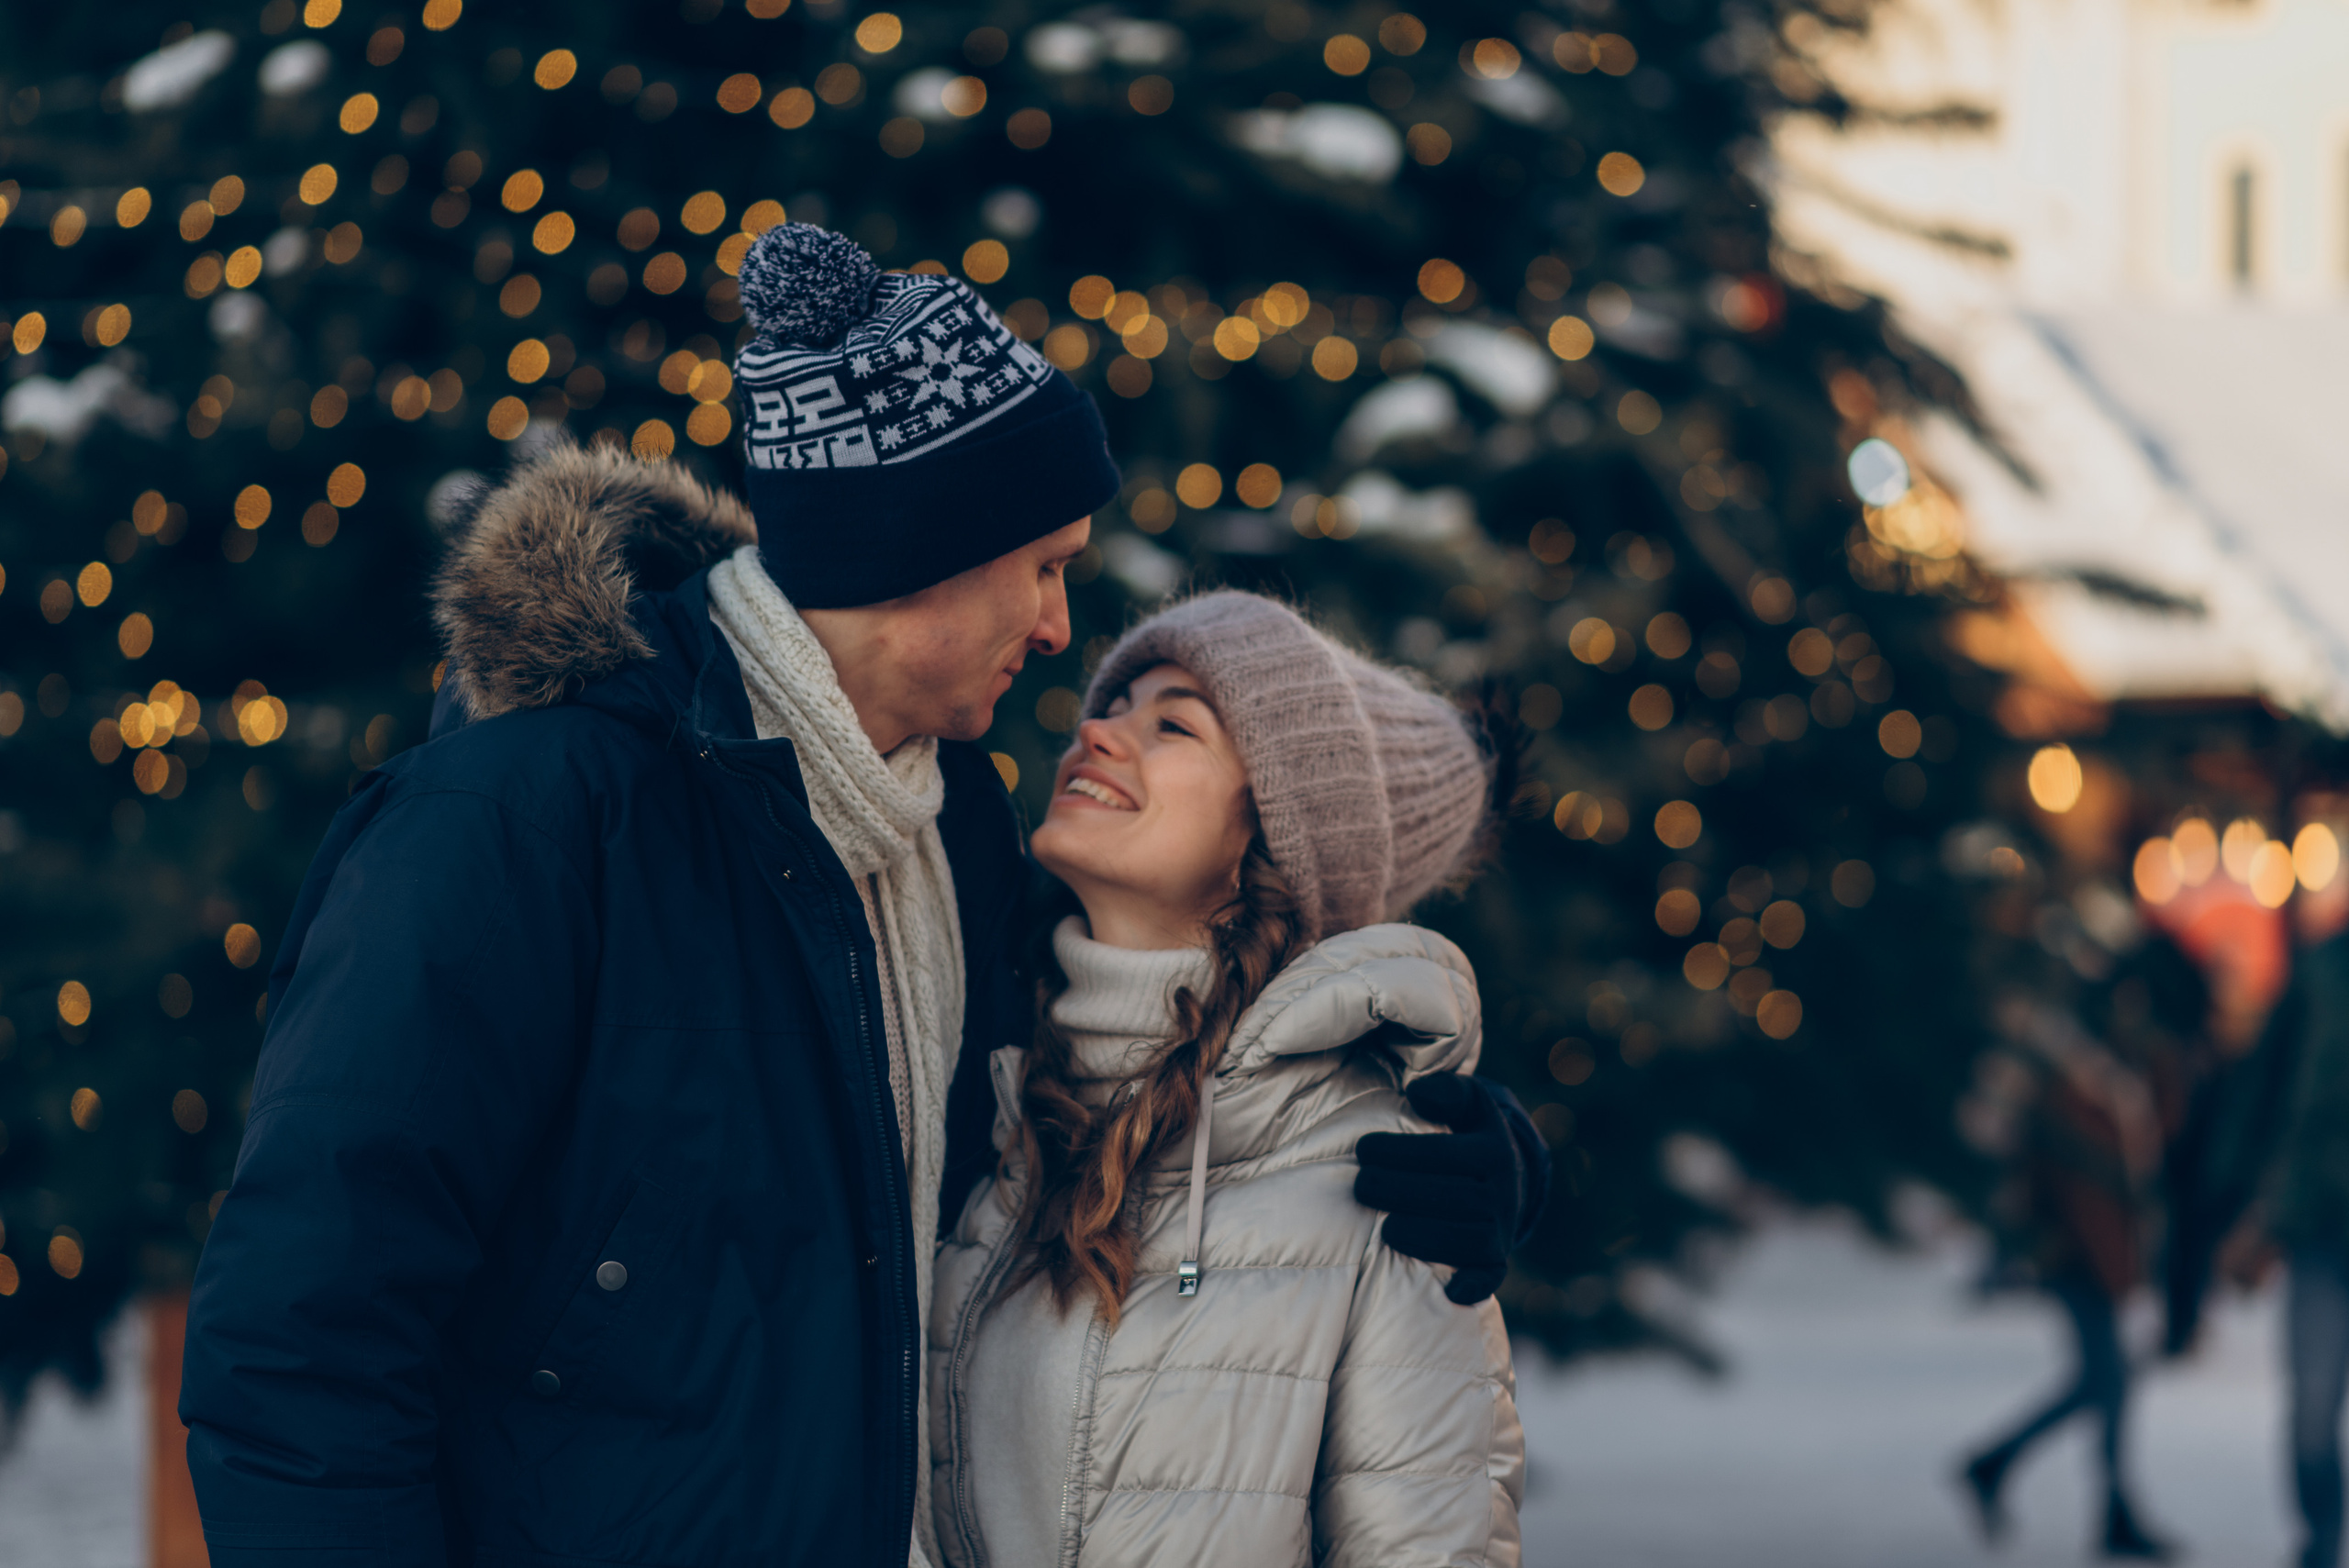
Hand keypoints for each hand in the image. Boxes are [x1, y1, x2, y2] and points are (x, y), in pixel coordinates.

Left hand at [1355, 1072, 1524, 1305]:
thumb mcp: (1466, 1101)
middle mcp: (1504, 1192)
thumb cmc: (1466, 1133)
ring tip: (1384, 1230)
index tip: (1363, 1148)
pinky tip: (1448, 1289)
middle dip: (1402, 1192)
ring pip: (1470, 1240)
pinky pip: (1491, 1276)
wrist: (1503, 1178)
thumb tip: (1418, 1093)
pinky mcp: (1495, 1259)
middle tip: (1361, 1185)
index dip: (1404, 1152)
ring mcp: (1502, 1229)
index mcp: (1496, 1150)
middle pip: (1457, 1197)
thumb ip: (1446, 1089)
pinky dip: (1473, 1285)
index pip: (1449, 1153)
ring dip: (1425, 1237)